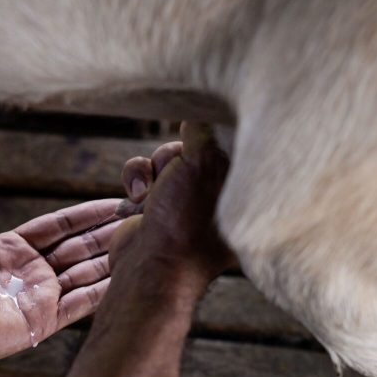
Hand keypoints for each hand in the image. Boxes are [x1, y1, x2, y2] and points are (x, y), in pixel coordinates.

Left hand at [0, 132, 126, 376]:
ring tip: (149, 241)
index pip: (60, 226)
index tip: (120, 199)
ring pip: (87, 274)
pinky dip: (106, 291)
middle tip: (147, 216)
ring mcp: (36, 299)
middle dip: (112, 232)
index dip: (89, 213)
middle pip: (80, 248)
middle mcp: (27, 273)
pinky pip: (82, 304)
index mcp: (8, 248)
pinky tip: (133, 277)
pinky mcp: (41, 324)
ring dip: (116, 258)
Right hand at [112, 123, 234, 295]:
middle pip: (192, 144)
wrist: (151, 267)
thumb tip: (201, 109)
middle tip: (174, 173)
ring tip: (149, 193)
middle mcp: (215, 193)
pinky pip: (142, 174)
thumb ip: (204, 132)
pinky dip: (135, 181)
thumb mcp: (203, 164)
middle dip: (173, 154)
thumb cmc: (185, 221)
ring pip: (163, 158)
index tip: (196, 139)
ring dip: (149, 169)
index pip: (228, 141)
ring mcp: (183, 201)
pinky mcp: (155, 207)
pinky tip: (136, 200)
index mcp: (240, 187)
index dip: (208, 135)